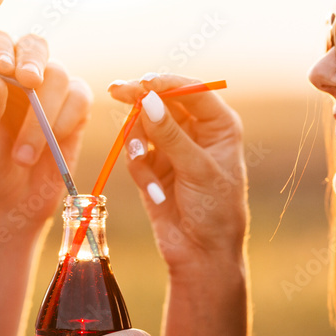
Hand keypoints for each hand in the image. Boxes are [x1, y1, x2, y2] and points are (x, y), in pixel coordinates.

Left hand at [0, 31, 91, 228]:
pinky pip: (79, 98)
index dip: (1, 48)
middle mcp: (18, 74)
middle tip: (29, 82)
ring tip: (23, 156)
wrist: (11, 203)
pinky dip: (66, 120)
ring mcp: (49, 89)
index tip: (3, 68)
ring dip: (43, 115)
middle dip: (33, 61)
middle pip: (34, 45)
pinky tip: (52, 144)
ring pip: (58, 76)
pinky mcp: (74, 108)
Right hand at [108, 74, 248, 270]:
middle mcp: (195, 132)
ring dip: (138, 139)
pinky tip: (154, 190)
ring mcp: (172, 149)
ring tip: (141, 158)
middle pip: (162, 101)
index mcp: (219, 126)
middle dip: (140, 99)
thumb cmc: (215, 211)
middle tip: (117, 91)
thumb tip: (147, 100)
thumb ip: (170, 134)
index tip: (143, 82)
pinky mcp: (152, 167)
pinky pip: (135, 153)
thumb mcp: (197, 169)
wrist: (202, 253)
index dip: (166, 83)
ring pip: (143, 125)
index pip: (191, 91)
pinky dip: (138, 166)